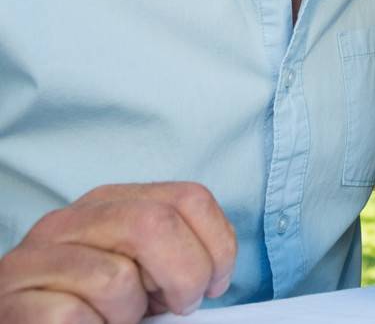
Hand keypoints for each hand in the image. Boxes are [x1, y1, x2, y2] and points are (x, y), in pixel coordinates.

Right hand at [0, 182, 235, 323]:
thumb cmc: (97, 308)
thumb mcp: (145, 272)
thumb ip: (176, 254)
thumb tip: (217, 272)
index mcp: (110, 202)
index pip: (189, 198)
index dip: (218, 245)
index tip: (217, 284)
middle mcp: (69, 219)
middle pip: (155, 224)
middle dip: (186, 274)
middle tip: (180, 306)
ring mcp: (35, 258)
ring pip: (115, 277)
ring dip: (129, 313)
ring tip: (114, 319)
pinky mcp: (15, 301)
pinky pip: (74, 316)